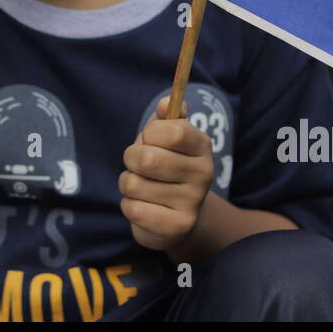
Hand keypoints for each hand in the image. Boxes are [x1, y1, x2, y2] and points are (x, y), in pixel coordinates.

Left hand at [120, 95, 214, 251]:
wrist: (176, 216)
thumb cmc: (165, 166)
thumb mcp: (166, 138)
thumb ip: (166, 118)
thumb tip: (165, 104)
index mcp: (202, 145)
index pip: (172, 131)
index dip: (150, 133)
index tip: (149, 139)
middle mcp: (204, 173)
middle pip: (147, 159)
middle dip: (131, 159)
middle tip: (138, 165)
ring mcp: (193, 202)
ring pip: (134, 184)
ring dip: (128, 184)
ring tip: (142, 187)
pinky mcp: (178, 227)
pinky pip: (133, 209)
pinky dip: (129, 206)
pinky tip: (144, 206)